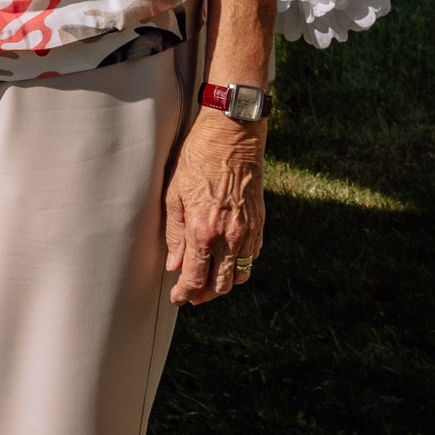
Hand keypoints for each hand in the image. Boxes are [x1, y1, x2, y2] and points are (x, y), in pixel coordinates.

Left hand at [165, 110, 265, 304]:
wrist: (232, 136)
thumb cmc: (197, 159)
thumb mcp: (174, 194)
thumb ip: (175, 234)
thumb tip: (174, 265)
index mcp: (203, 231)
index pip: (195, 278)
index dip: (185, 293)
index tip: (178, 298)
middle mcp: (229, 236)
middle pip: (220, 285)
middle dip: (204, 294)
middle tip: (190, 293)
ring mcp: (247, 231)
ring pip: (239, 276)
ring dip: (223, 282)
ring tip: (208, 278)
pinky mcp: (259, 223)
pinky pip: (252, 257)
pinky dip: (238, 265)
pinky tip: (225, 259)